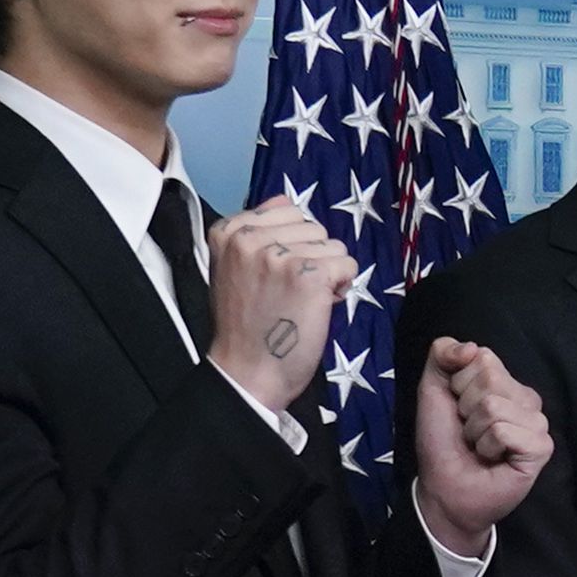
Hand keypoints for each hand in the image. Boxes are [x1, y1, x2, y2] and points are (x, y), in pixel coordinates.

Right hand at [207, 195, 352, 413]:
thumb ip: (257, 235)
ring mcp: (279, 255)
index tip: (279, 273)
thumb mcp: (234, 268)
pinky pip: (347, 264)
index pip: (286, 209)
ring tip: (303, 300)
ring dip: (328, 272)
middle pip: (313, 226)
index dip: (294, 242)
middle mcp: (250, 238)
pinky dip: (342, 286)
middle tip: (292, 292)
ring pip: (333, 245)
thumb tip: (288, 203)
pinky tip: (321, 305)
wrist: (246, 372)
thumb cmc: (246, 325)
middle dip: (313, 256)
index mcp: (229, 231)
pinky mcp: (308, 275)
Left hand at [412, 338, 549, 553]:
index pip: (483, 357)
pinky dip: (487, 446)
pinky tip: (493, 459)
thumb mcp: (433, 390)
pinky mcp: (541, 448)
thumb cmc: (443, 444)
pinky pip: (503, 430)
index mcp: (506, 383)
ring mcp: (537, 424)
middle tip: (469, 431)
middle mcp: (526, 399)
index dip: (458, 384)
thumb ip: (443, 355)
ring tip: (479, 447)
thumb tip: (471, 346)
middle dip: (465, 408)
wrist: (445, 489)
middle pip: (490, 378)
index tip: (458, 410)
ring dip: (474, 431)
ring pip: (494, 406)